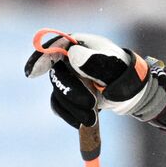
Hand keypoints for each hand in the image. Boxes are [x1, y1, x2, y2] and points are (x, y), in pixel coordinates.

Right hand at [24, 32, 161, 127]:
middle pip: (57, 74)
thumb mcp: (112, 65)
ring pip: (58, 92)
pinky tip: (81, 122)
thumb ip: (94, 60)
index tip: (32, 74)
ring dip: (73, 106)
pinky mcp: (68, 93)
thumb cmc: (123, 72)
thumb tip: (72, 54)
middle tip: (90, 104)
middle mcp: (69, 59)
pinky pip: (59, 104)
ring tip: (92, 117)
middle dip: (71, 91)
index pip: (54, 46)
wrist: (133, 91)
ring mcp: (68, 76)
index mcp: (79, 45)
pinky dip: (68, 114)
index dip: (40, 58)